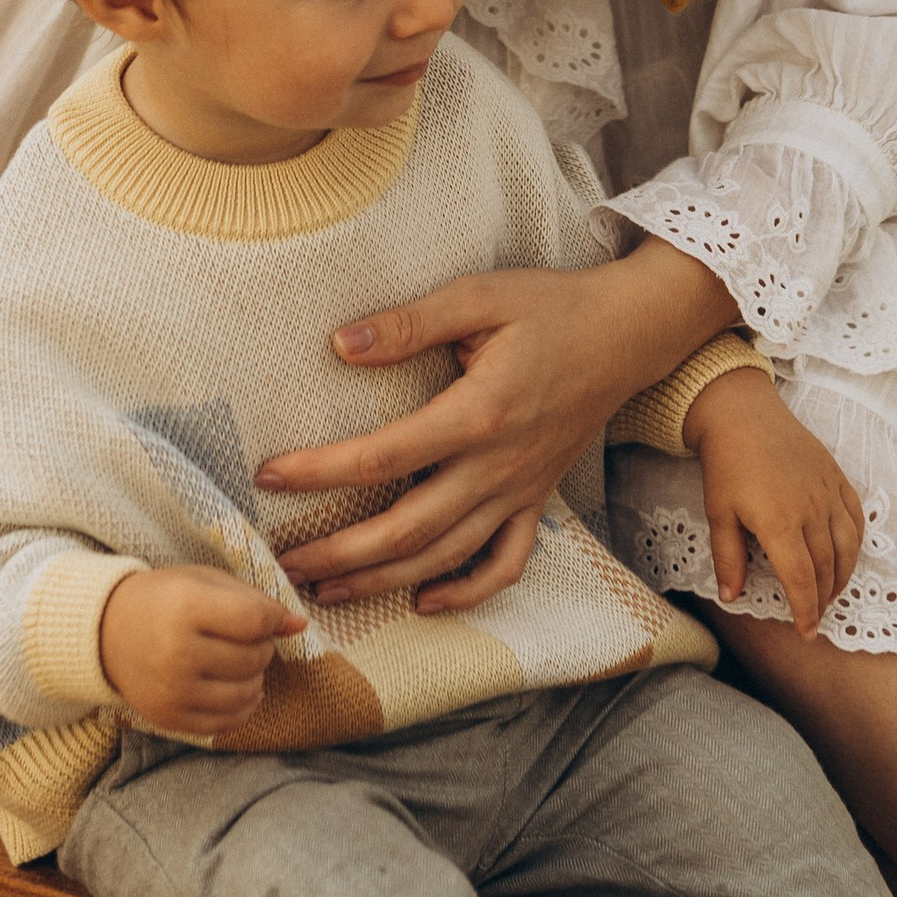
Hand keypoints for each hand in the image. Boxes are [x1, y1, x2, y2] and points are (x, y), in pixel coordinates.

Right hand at [100, 567, 306, 737]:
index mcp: (185, 608)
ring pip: (247, 692)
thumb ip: (254, 601)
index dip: (274, 619)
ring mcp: (173, 691)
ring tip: (239, 661)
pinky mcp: (170, 718)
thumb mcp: (205, 582)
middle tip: (245, 638)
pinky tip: (235, 687)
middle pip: (254, 658)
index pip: (255, 620)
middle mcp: (177, 653)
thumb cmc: (164, 600)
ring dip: (256, 677)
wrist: (107, 632)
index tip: (271, 618)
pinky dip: (243, 705)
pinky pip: (229, 721)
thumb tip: (299, 625)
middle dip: (262, 646)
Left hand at [253, 239, 735, 613]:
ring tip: (328, 590)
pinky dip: (466, 593)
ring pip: (447, 557)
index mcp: (479, 413)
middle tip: (284, 563)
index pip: (382, 457)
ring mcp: (521, 491)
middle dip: (341, 553)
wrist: (626, 333)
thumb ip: (409, 323)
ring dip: (383, 581)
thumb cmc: (550, 307)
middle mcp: (499, 466)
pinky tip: (423, 601)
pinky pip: (505, 564)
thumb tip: (340, 344)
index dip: (320, 471)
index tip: (270, 474)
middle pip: (409, 529)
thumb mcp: (479, 296)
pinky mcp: (537, 500)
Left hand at [684, 367, 863, 636]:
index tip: (806, 632)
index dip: (806, 610)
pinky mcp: (836, 476)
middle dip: (823, 599)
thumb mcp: (718, 514)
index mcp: (779, 522)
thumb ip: (728, 559)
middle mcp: (811, 509)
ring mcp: (828, 491)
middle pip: (827, 568)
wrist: (742, 413)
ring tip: (831, 593)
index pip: (802, 580)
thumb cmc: (725, 464)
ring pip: (847, 546)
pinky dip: (855, 543)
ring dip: (842, 576)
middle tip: (815, 618)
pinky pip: (856, 517)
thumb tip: (731, 597)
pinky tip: (846, 555)